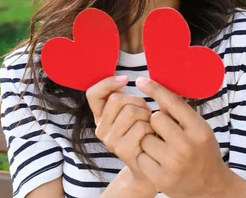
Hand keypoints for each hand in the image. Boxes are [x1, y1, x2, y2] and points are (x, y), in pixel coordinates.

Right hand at [86, 76, 156, 194]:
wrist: (149, 165)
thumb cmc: (144, 133)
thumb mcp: (132, 112)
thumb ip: (124, 98)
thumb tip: (123, 79)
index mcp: (100, 116)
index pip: (93, 94)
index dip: (108, 83)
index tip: (125, 79)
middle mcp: (100, 128)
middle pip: (117, 99)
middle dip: (138, 101)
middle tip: (146, 113)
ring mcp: (110, 141)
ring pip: (130, 111)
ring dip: (147, 115)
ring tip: (149, 125)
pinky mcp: (123, 150)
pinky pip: (141, 127)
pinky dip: (151, 128)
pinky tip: (152, 137)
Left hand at [134, 77, 229, 197]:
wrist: (210, 188)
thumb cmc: (202, 152)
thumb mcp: (200, 130)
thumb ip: (181, 114)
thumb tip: (158, 93)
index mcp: (199, 129)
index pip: (173, 103)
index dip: (155, 89)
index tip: (141, 80)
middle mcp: (187, 145)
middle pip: (155, 118)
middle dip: (156, 122)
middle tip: (164, 132)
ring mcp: (173, 163)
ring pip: (145, 137)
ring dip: (149, 140)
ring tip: (162, 148)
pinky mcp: (161, 178)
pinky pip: (141, 156)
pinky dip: (145, 156)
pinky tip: (157, 160)